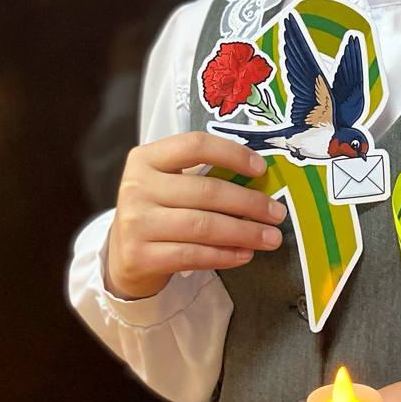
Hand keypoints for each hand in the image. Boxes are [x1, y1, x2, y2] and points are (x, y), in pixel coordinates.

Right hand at [105, 132, 286, 299]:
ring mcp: (135, 223)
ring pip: (203, 226)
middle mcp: (136, 186)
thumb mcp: (169, 183)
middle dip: (249, 203)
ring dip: (244, 232)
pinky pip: (193, 255)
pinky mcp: (139, 256)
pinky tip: (245, 254)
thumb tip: (259, 179)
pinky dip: (225, 255)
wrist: (123, 254)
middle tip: (277, 213)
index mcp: (146, 158)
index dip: (232, 154)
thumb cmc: (158, 211)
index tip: (261, 169)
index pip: (195, 145)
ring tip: (270, 238)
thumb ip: (203, 175)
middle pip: (206, 191)